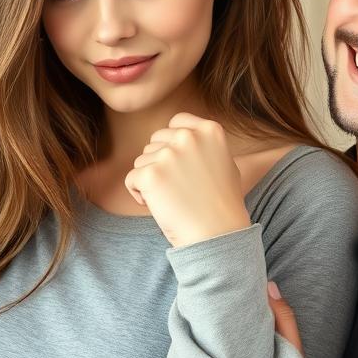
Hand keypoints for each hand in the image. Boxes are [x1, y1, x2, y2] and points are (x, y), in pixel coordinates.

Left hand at [124, 113, 250, 247]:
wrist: (218, 235)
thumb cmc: (223, 205)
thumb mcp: (226, 163)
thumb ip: (206, 145)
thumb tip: (186, 136)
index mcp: (210, 130)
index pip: (176, 123)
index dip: (173, 145)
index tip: (182, 167)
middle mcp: (189, 137)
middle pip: (155, 142)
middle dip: (160, 163)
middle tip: (179, 188)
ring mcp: (169, 154)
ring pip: (141, 161)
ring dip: (150, 179)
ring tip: (172, 199)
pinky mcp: (151, 174)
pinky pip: (131, 179)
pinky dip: (139, 194)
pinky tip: (160, 206)